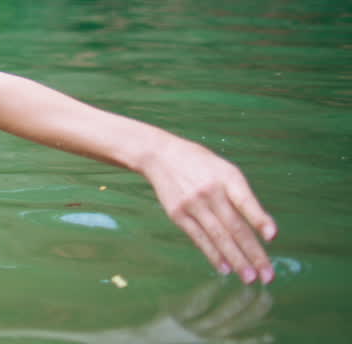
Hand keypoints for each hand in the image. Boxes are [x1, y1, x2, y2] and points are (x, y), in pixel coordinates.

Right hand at [142, 139, 276, 283]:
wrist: (160, 155)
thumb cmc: (201, 165)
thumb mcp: (224, 170)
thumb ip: (241, 196)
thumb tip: (260, 229)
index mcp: (226, 177)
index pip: (245, 201)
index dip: (259, 219)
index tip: (272, 236)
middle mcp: (210, 191)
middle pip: (234, 226)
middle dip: (253, 253)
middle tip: (267, 275)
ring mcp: (192, 204)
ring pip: (218, 236)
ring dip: (235, 260)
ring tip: (249, 277)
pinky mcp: (178, 214)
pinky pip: (199, 238)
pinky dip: (213, 254)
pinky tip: (224, 268)